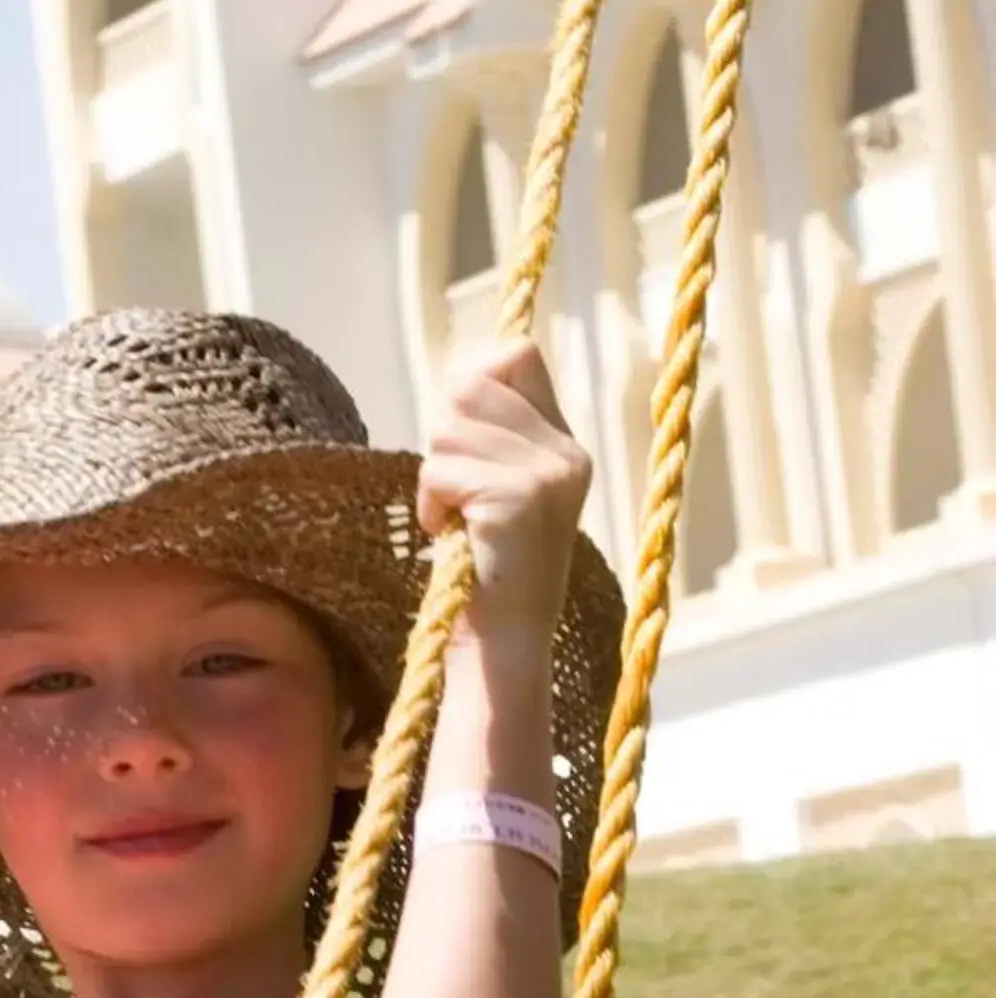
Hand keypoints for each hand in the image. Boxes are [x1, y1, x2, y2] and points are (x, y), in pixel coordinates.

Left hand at [416, 341, 591, 655]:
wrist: (504, 643)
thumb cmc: (487, 569)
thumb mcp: (498, 488)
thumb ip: (489, 433)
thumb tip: (461, 375)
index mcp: (566, 444)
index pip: (517, 354)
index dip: (472, 379)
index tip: (456, 434)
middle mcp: (566, 453)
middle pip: (472, 384)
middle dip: (443, 433)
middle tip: (451, 488)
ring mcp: (547, 475)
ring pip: (450, 427)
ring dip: (433, 475)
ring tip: (453, 517)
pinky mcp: (517, 499)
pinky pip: (442, 469)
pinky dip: (431, 501)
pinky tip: (449, 533)